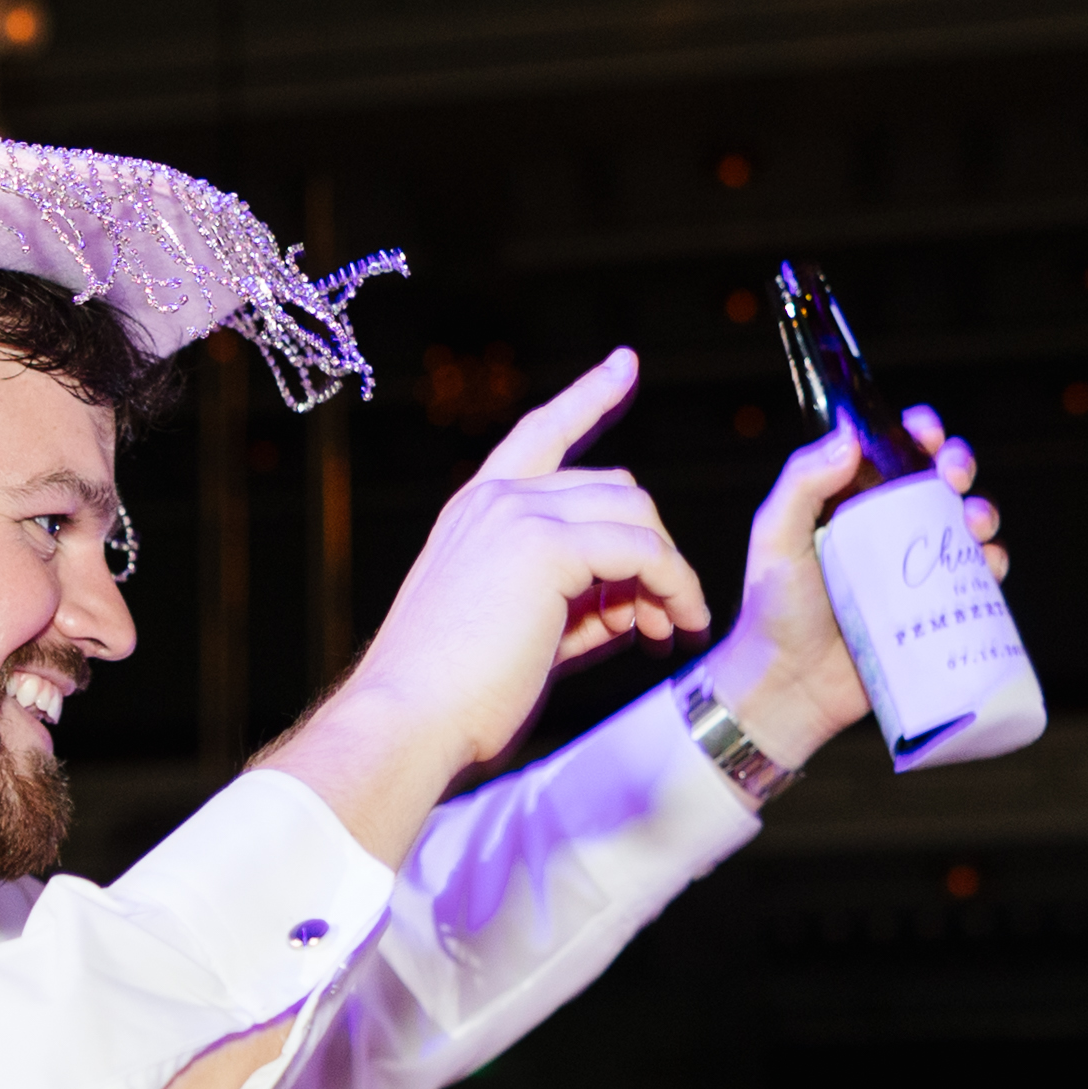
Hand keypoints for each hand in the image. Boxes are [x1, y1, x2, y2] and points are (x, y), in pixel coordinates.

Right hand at [259, 351, 707, 861]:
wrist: (408, 723)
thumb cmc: (455, 698)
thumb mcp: (524, 636)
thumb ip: (581, 607)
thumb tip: (643, 603)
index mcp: (475, 512)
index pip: (540, 434)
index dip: (587, 396)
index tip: (624, 364)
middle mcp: (495, 501)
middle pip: (616, 487)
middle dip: (654, 550)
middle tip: (670, 619)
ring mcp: (517, 515)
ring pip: (636, 512)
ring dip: (670, 572)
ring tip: (672, 630)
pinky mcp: (545, 547)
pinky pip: (643, 550)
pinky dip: (675, 585)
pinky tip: (679, 623)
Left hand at [699, 406, 1007, 769]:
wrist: (789, 687)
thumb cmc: (772, 612)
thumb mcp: (775, 537)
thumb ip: (802, 482)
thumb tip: (851, 438)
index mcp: (851, 502)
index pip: (892, 452)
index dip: (918, 433)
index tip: (926, 432)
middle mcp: (887, 530)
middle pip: (939, 481)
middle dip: (958, 464)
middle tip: (952, 476)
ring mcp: (914, 571)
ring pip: (966, 526)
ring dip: (982, 512)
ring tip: (973, 523)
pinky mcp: (934, 610)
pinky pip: (976, 580)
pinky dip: (992, 565)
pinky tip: (987, 564)